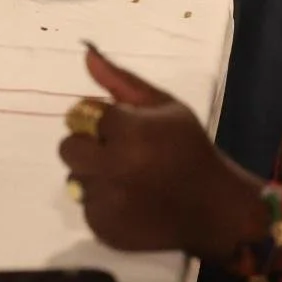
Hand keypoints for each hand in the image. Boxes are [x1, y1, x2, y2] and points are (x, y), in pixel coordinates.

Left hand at [59, 46, 267, 259]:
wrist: (213, 208)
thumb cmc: (190, 149)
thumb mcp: (165, 106)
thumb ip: (122, 80)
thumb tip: (86, 53)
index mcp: (129, 133)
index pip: (85, 115)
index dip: (106, 122)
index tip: (127, 130)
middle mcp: (112, 167)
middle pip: (68, 148)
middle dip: (89, 147)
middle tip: (118, 153)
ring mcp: (106, 202)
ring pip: (74, 178)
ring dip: (95, 176)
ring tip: (127, 179)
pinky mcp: (103, 228)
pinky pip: (85, 207)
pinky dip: (102, 203)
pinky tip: (129, 201)